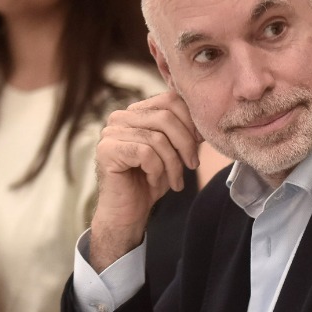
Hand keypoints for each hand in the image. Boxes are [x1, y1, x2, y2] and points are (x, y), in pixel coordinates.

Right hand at [89, 91, 202, 270]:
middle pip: (166, 117)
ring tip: (175, 180)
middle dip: (186, 144)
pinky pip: (146, 153)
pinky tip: (153, 182)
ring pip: (158, 138)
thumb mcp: (174, 151)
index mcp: (137, 112)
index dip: (191, 121)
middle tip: (192, 165)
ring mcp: (110, 132)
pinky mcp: (106, 150)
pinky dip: (157, 171)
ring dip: (173, 164)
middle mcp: (121, 117)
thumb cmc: (151, 180)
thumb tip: (204, 119)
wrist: (129, 211)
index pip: (171, 99)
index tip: (199, 144)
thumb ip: (185, 131)